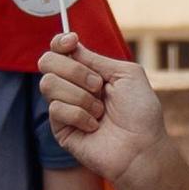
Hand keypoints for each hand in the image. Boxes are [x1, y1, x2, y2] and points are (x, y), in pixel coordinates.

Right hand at [40, 42, 168, 186]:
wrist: (141, 147)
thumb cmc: (140, 112)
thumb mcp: (127, 73)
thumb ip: (97, 58)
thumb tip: (72, 46)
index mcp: (88, 72)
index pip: (59, 50)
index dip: (60, 42)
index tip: (72, 42)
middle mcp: (73, 87)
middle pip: (47, 62)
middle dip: (75, 71)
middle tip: (97, 86)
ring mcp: (65, 107)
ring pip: (48, 84)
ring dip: (80, 95)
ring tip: (100, 111)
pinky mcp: (60, 129)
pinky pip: (56, 108)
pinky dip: (80, 115)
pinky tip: (94, 127)